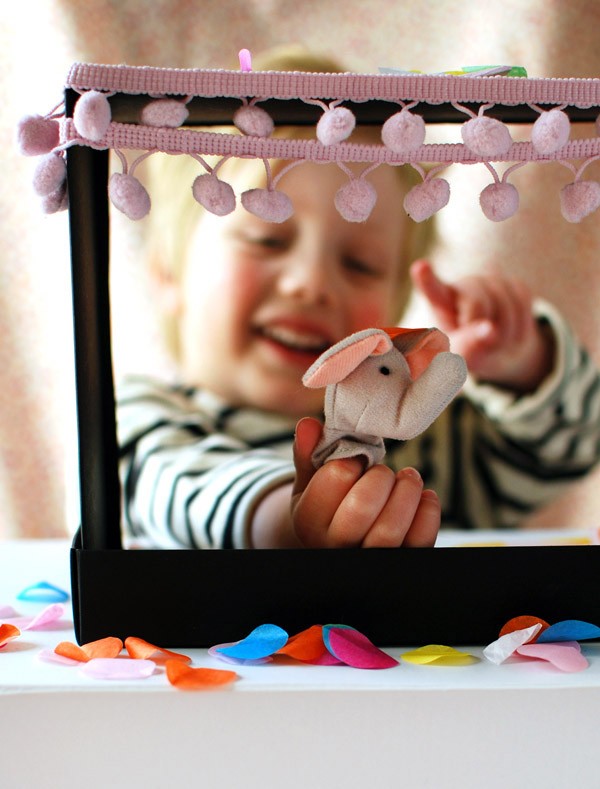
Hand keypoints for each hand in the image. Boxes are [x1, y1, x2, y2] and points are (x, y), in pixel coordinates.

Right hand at [291, 417, 439, 547]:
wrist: (340, 544)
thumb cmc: (327, 508)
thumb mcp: (310, 483)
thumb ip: (308, 454)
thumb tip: (309, 425)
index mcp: (309, 521)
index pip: (335, 478)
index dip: (352, 461)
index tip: (357, 460)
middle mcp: (334, 545)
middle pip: (361, 507)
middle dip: (379, 477)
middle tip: (382, 471)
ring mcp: (367, 557)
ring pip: (390, 529)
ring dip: (407, 491)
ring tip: (407, 478)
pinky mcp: (400, 558)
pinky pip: (419, 539)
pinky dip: (428, 511)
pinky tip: (422, 497)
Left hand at [410, 259, 553, 391]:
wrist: (497, 350)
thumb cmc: (469, 352)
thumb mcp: (462, 357)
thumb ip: (469, 347)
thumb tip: (490, 330)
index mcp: (441, 303)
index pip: (432, 289)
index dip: (426, 279)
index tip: (420, 268)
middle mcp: (464, 285)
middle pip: (477, 304)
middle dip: (482, 330)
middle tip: (481, 345)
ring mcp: (491, 282)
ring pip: (506, 305)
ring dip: (506, 334)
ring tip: (496, 342)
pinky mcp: (514, 285)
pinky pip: (523, 303)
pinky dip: (521, 327)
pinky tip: (511, 333)